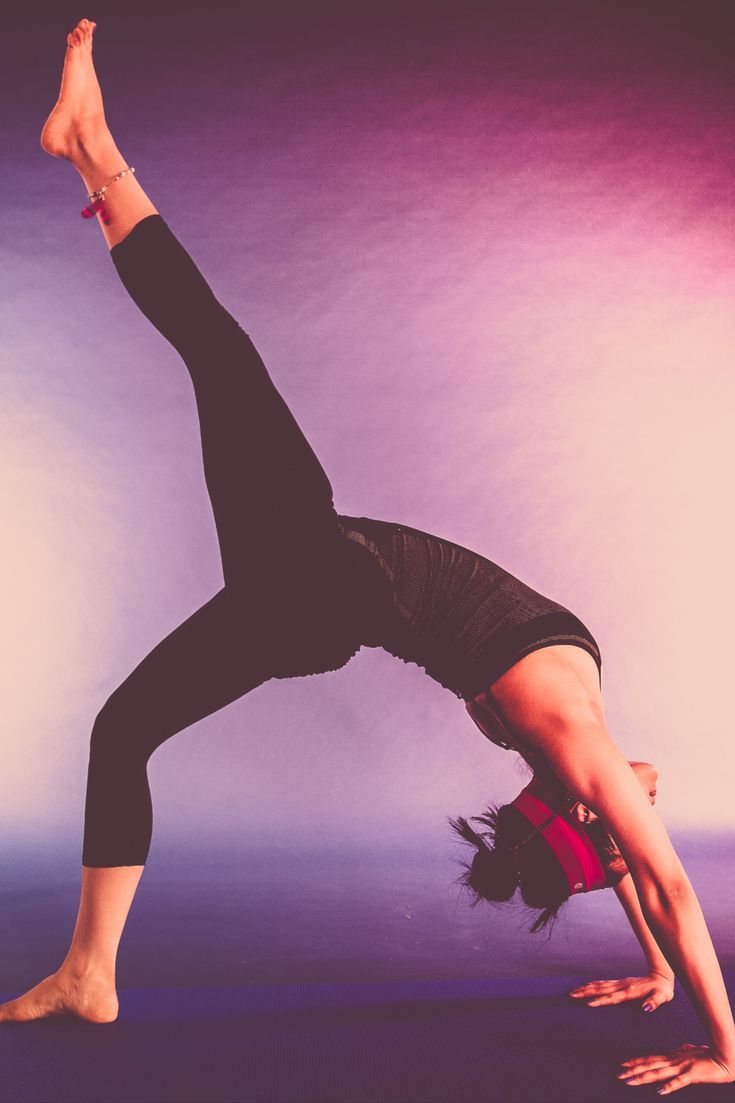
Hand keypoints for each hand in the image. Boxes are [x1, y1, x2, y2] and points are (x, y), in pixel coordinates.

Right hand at [568, 969, 673, 1010]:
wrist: (661, 976)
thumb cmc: (662, 990)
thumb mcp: (662, 997)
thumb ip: (654, 1002)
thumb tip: (645, 1008)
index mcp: (630, 992)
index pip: (612, 997)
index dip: (600, 1001)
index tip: (588, 1004)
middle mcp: (622, 986)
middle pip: (600, 989)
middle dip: (585, 992)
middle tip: (571, 995)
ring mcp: (620, 983)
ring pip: (599, 985)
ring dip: (586, 988)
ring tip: (573, 991)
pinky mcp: (620, 983)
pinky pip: (603, 983)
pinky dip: (592, 984)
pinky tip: (586, 986)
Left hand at [618, 1042, 733, 1093]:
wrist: (725, 1057)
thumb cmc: (709, 1055)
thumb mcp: (692, 1052)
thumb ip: (682, 1051)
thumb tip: (677, 1049)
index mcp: (673, 1057)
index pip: (651, 1059)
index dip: (636, 1062)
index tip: (623, 1064)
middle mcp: (674, 1061)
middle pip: (650, 1066)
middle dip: (633, 1070)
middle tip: (618, 1074)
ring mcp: (682, 1068)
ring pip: (658, 1073)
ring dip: (643, 1077)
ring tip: (630, 1080)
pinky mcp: (692, 1075)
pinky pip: (679, 1082)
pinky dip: (669, 1086)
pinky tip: (659, 1091)